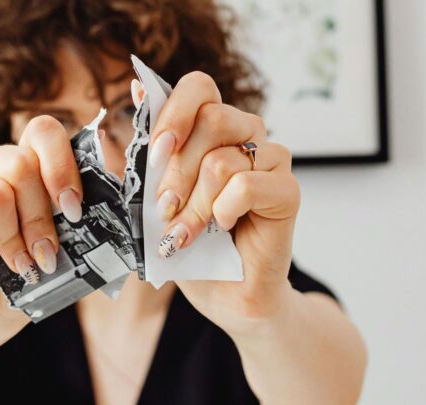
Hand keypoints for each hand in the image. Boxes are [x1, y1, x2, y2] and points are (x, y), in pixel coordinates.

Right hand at [0, 116, 83, 350]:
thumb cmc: (26, 278)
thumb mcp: (65, 247)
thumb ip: (83, 219)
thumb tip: (112, 198)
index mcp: (26, 166)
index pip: (43, 131)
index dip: (61, 166)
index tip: (73, 210)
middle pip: (19, 164)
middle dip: (40, 218)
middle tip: (45, 253)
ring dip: (11, 236)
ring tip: (18, 262)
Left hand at [141, 72, 299, 331]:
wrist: (223, 295)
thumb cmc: (191, 244)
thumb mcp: (153, 196)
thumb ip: (146, 150)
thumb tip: (137, 88)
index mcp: (212, 129)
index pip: (199, 87)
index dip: (174, 112)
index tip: (157, 152)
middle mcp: (246, 136)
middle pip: (212, 117)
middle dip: (177, 172)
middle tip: (164, 209)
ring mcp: (271, 161)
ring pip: (223, 160)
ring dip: (194, 205)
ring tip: (185, 233)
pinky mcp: (288, 192)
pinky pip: (247, 185)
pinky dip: (224, 212)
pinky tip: (224, 228)